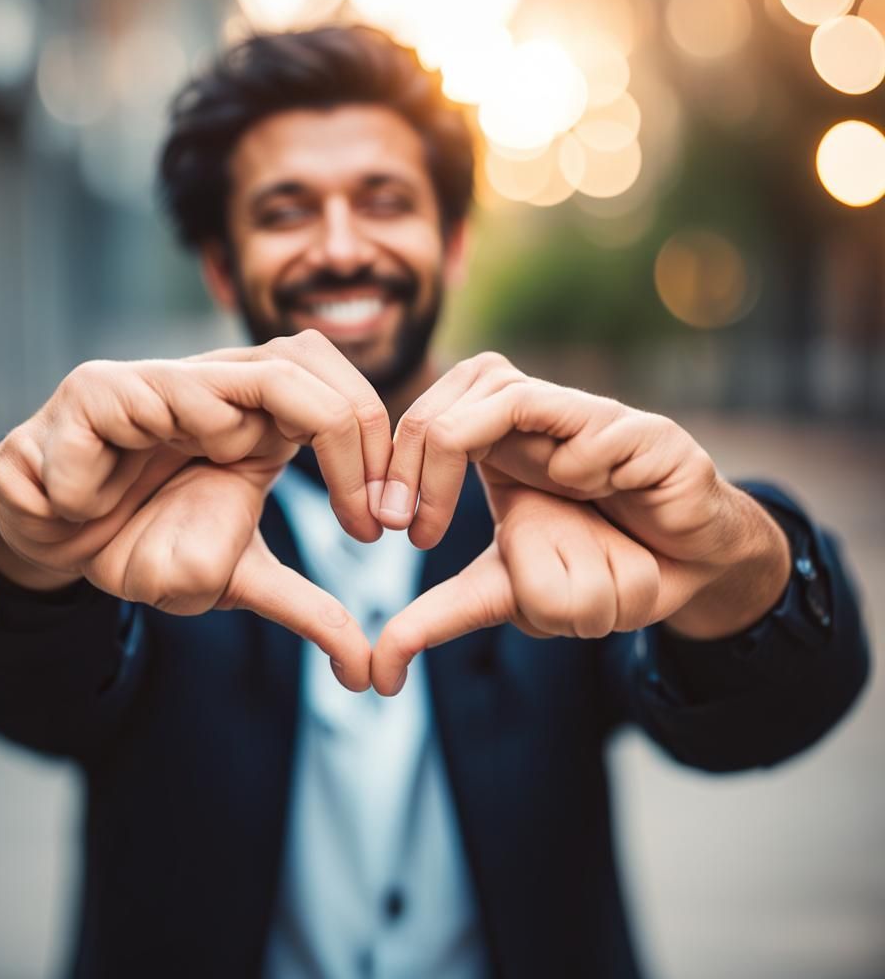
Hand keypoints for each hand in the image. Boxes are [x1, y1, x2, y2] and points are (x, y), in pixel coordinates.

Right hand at [0, 330, 392, 690]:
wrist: (54, 543)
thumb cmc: (146, 544)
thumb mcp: (234, 578)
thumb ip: (304, 610)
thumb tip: (368, 672)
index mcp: (260, 422)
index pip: (338, 389)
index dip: (374, 445)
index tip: (383, 528)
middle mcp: (216, 390)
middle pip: (300, 358)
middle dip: (346, 428)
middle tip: (362, 514)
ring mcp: (150, 387)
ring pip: (209, 376)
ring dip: (216, 439)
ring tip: (194, 490)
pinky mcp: (83, 398)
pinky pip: (105, 409)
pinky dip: (97, 474)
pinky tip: (87, 510)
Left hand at [371, 354, 789, 694]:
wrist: (680, 574)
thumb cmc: (587, 565)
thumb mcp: (504, 591)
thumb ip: (441, 614)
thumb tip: (379, 673)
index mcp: (497, 437)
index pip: (428, 410)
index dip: (397, 462)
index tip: (387, 528)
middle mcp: (539, 414)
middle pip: (460, 386)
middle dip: (426, 460)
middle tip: (417, 530)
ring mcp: (592, 418)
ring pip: (515, 405)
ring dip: (498, 464)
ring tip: (518, 535)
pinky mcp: (649, 435)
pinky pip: (598, 430)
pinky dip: (581, 465)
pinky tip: (589, 498)